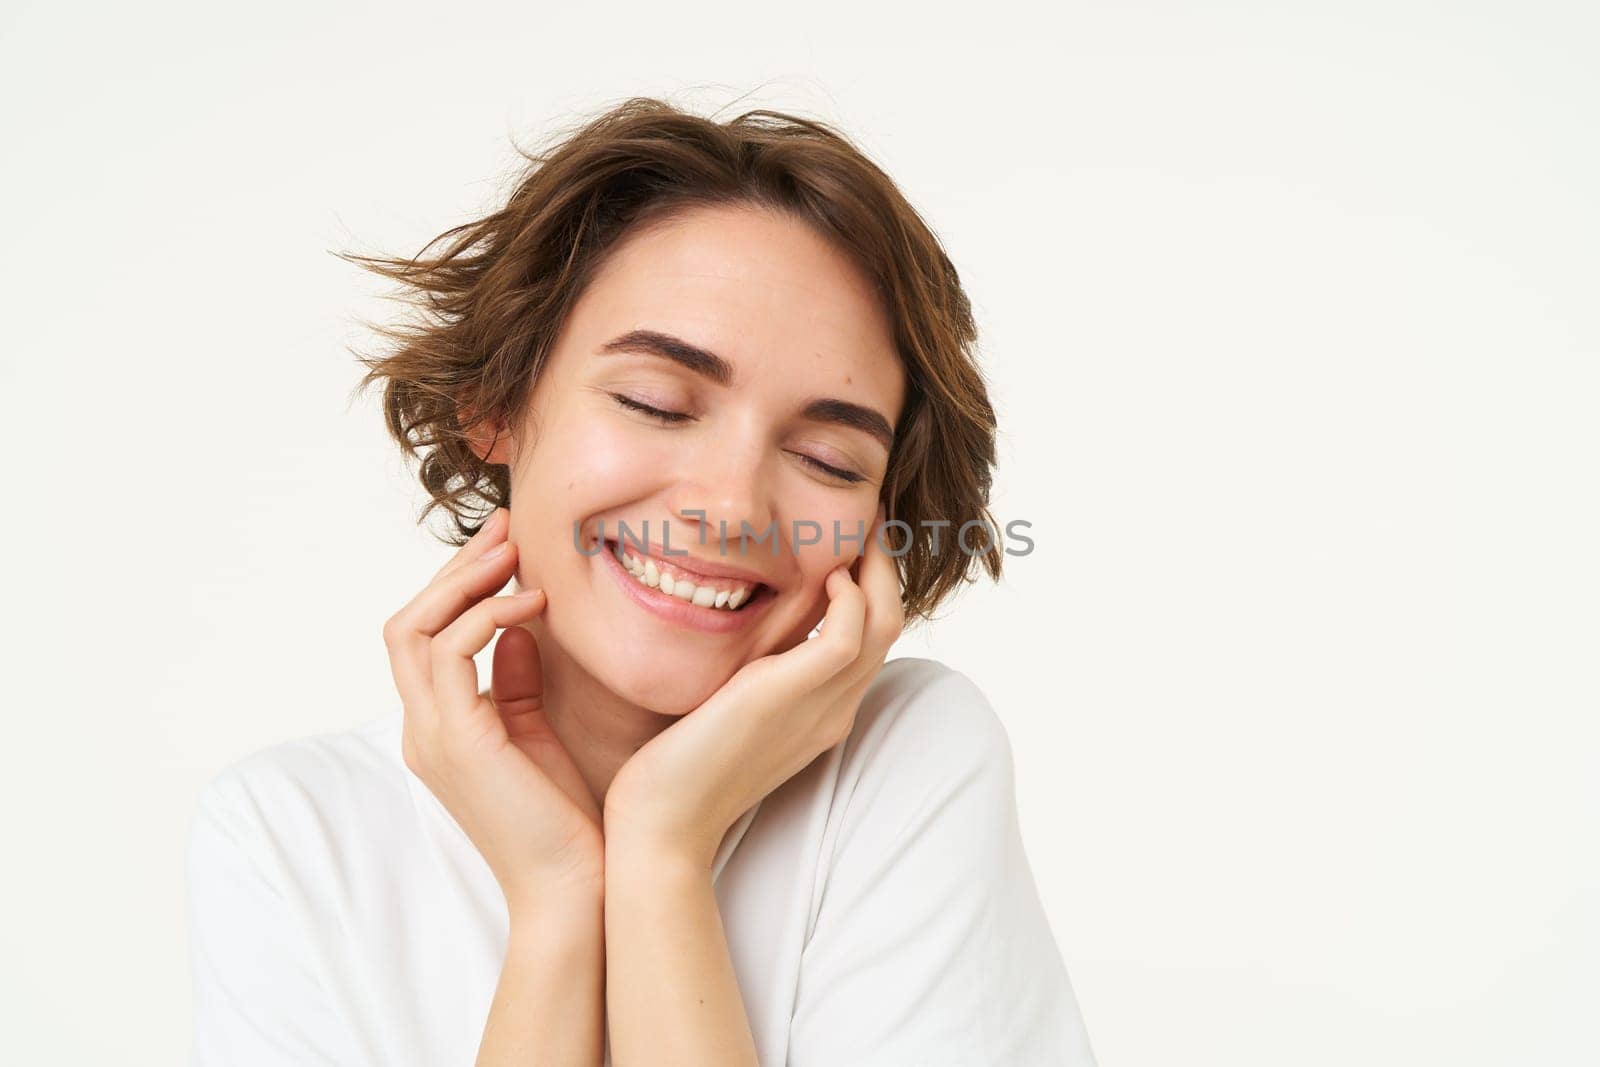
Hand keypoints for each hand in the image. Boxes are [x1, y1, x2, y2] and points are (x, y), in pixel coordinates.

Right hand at [382, 506, 604, 906]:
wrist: (574, 886)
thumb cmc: (566, 819)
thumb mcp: (537, 733)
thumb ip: (517, 680)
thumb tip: (517, 625)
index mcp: (439, 729)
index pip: (425, 637)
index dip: (459, 585)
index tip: (508, 545)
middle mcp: (422, 729)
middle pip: (408, 623)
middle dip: (455, 569)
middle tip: (506, 528)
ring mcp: (431, 736)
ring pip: (414, 629)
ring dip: (464, 581)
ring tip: (516, 553)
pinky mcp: (456, 740)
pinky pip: (449, 653)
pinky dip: (485, 616)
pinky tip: (532, 604)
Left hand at [602, 504, 905, 868]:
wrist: (662, 823)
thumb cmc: (679, 770)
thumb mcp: (728, 711)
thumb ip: (751, 675)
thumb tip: (746, 633)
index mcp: (822, 712)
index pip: (872, 641)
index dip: (873, 586)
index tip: (854, 543)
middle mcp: (832, 709)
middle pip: (891, 624)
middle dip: (885, 566)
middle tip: (870, 521)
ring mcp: (819, 706)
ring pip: (883, 623)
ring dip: (877, 569)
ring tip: (857, 532)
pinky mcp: (788, 695)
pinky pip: (848, 633)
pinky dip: (848, 595)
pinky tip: (825, 575)